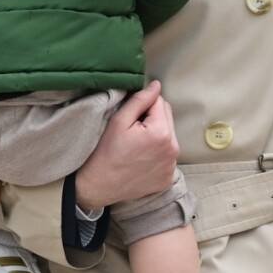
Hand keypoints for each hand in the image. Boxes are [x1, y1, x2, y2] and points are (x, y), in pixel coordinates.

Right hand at [75, 82, 178, 209]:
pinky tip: (141, 160)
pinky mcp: (168, 177)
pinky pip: (166, 156)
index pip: (160, 102)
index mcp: (162, 133)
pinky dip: (157, 154)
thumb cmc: (105, 153)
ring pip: (169, 137)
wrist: (99, 186)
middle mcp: (173, 149)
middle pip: (167, 118)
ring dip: (156, 135)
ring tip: (136, 146)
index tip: (130, 119)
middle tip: (132, 132)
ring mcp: (171, 166)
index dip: (143, 106)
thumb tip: (156, 86)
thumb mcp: (119, 121)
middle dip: (152, 119)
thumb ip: (140, 100)